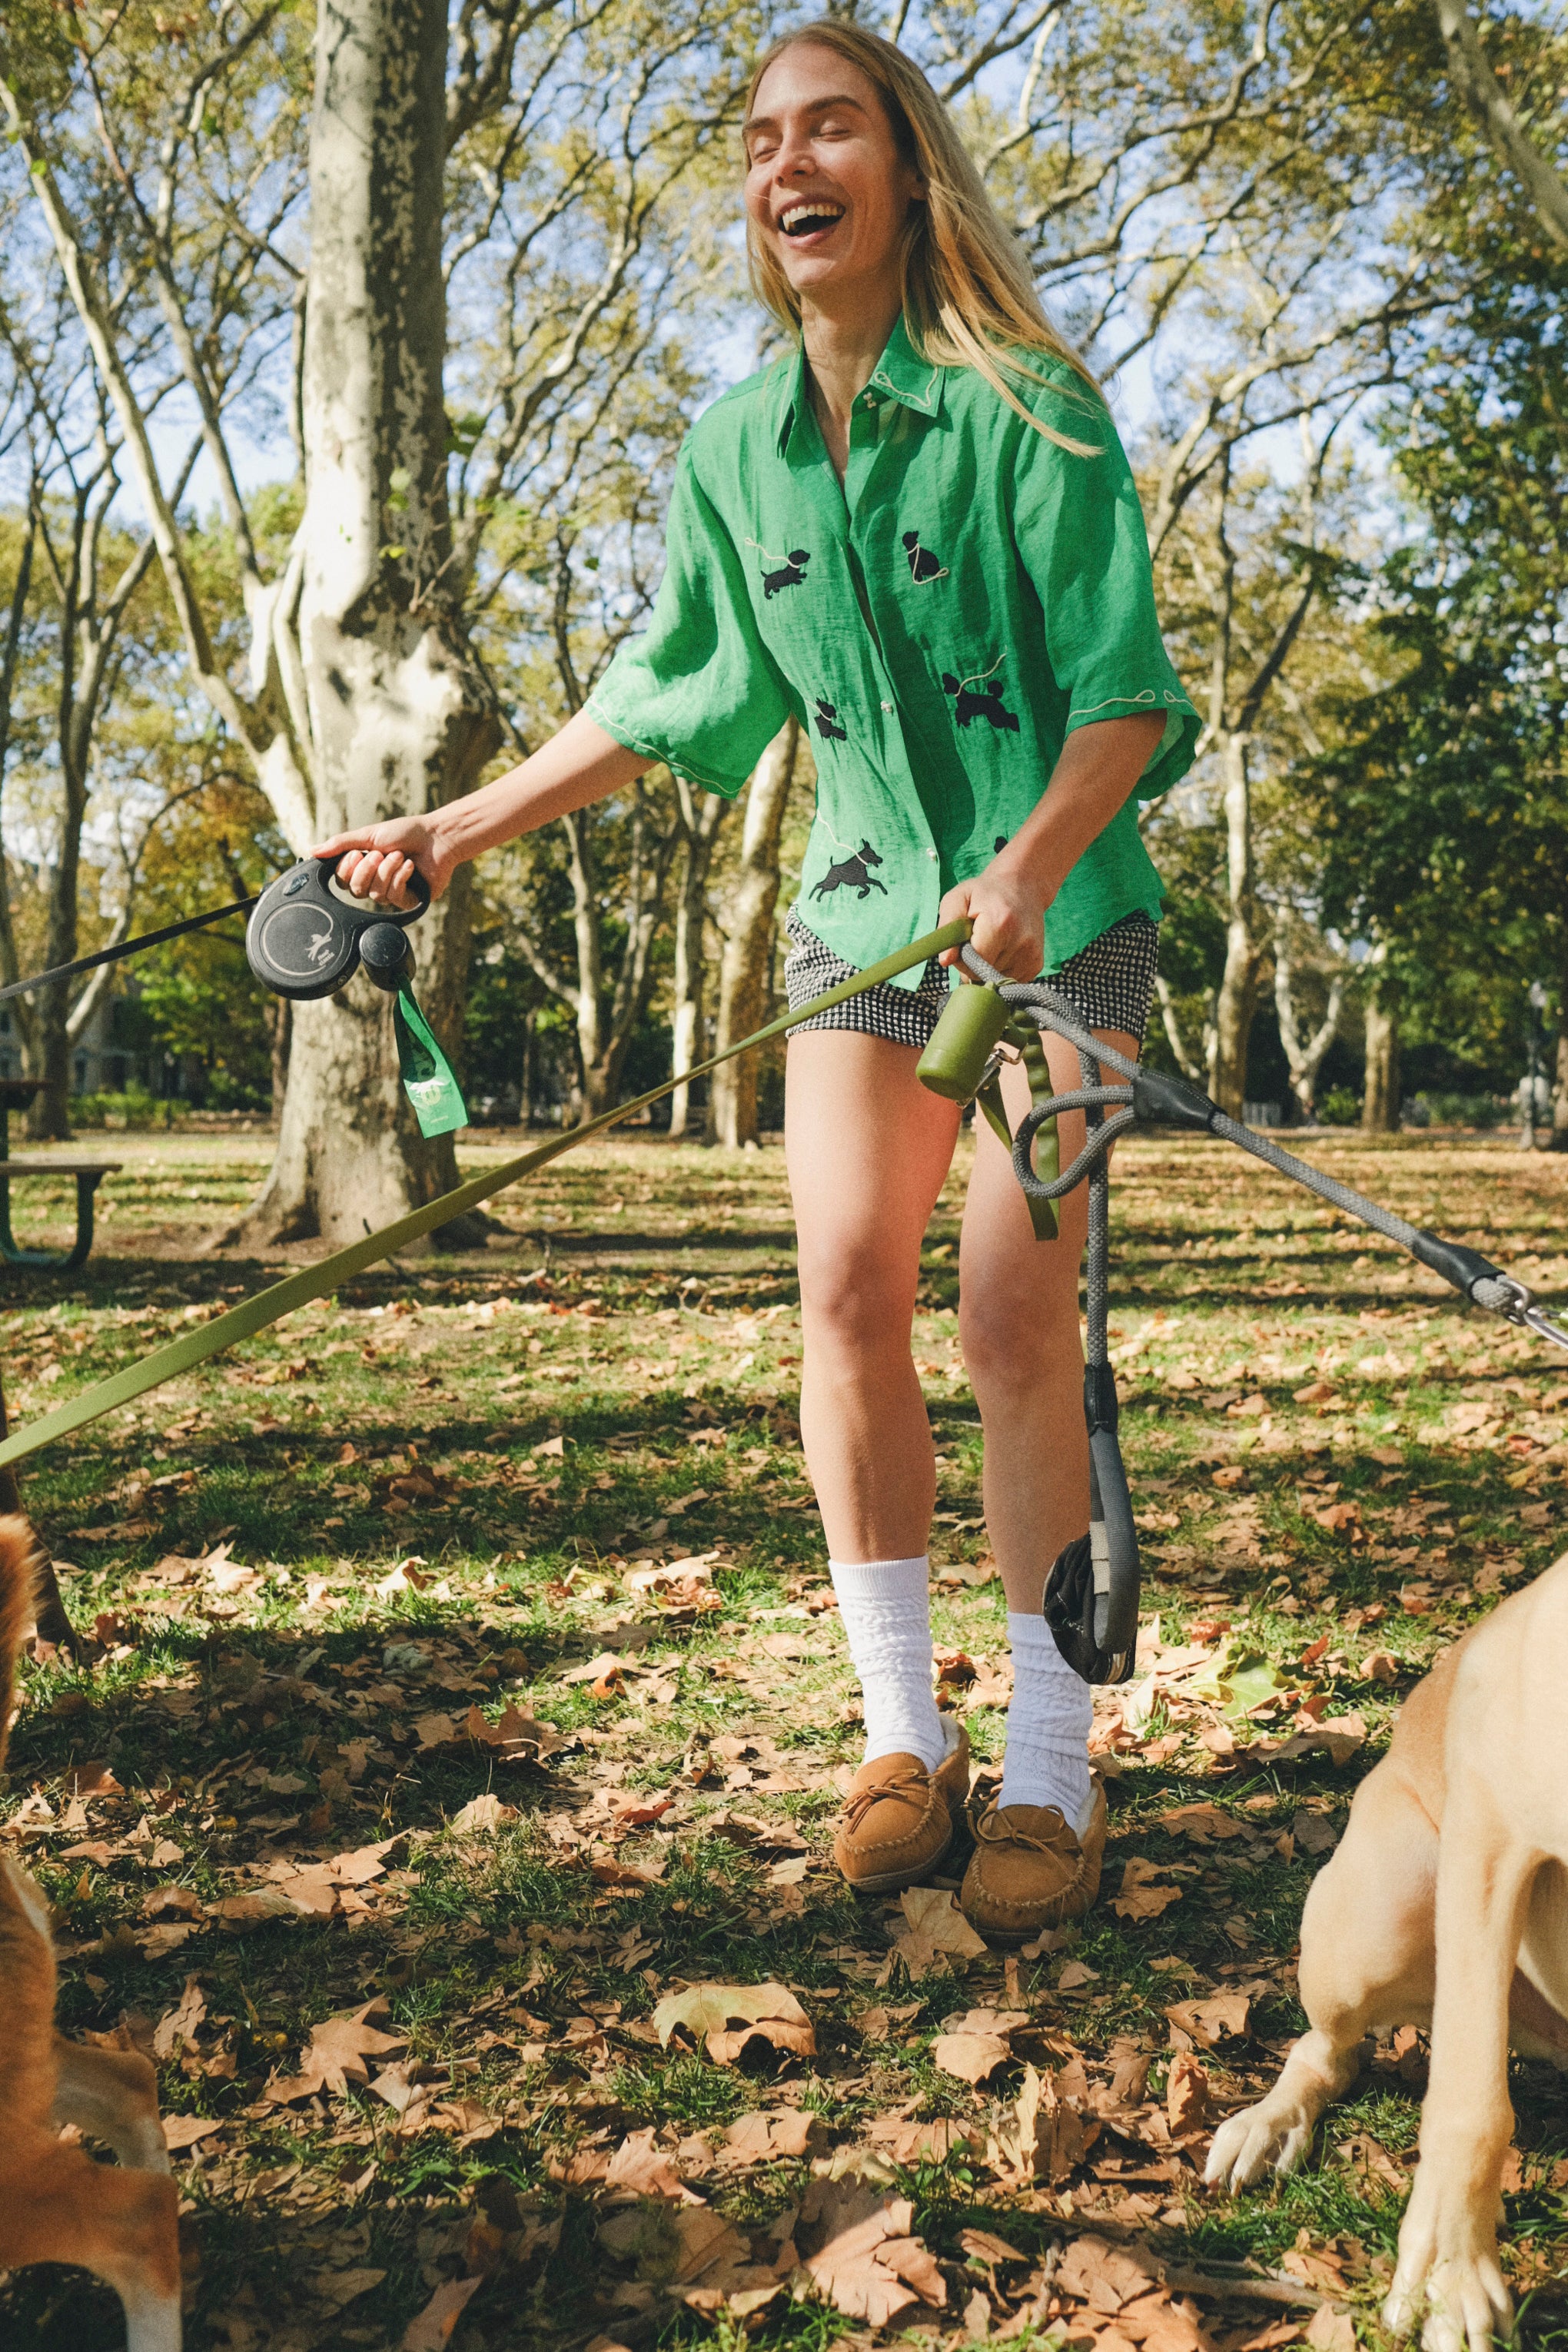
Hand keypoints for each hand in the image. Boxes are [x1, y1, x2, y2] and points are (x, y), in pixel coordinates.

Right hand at [309, 815, 452, 910]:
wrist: (436, 838)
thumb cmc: (405, 833)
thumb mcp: (368, 835)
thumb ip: (340, 844)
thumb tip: (312, 851)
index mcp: (363, 867)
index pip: (342, 880)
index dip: (347, 870)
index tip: (357, 853)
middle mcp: (375, 882)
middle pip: (356, 890)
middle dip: (368, 869)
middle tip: (381, 853)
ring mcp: (392, 894)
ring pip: (375, 894)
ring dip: (387, 870)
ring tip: (400, 856)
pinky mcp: (409, 902)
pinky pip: (394, 897)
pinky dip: (401, 877)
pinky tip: (410, 866)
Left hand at [937, 865, 1045, 981]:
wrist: (1023, 886)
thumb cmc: (984, 893)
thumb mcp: (958, 899)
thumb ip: (947, 928)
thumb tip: (944, 961)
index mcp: (999, 924)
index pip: (971, 963)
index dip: (961, 957)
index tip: (963, 941)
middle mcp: (1020, 942)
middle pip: (982, 974)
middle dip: (972, 963)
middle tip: (976, 939)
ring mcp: (1031, 956)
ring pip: (993, 979)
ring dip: (986, 966)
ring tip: (992, 942)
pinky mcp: (1036, 965)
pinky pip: (1006, 980)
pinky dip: (999, 969)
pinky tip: (1003, 949)